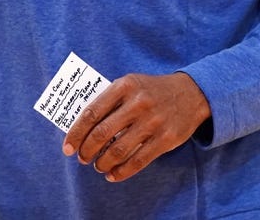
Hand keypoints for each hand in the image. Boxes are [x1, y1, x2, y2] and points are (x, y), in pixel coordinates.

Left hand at [62, 71, 209, 181]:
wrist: (192, 92)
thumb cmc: (151, 90)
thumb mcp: (130, 84)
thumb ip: (109, 101)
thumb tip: (82, 127)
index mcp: (124, 86)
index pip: (92, 112)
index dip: (76, 133)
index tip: (68, 147)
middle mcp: (138, 102)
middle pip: (102, 133)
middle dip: (87, 150)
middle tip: (82, 158)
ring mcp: (153, 121)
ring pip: (119, 150)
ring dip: (103, 162)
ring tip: (98, 166)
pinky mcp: (166, 138)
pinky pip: (139, 160)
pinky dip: (122, 171)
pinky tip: (113, 175)